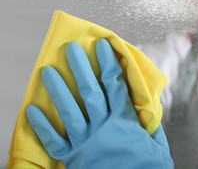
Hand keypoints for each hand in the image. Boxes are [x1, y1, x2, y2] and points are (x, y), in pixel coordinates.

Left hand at [26, 39, 172, 167]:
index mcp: (124, 121)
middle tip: (71, 50)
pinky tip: (31, 110)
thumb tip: (149, 107)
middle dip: (81, 68)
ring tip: (47, 71)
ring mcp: (85, 141)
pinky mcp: (72, 158)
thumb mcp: (158, 148)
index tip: (102, 46)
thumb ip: (153, 126)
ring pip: (69, 110)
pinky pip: (53, 140)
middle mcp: (103, 127)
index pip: (116, 85)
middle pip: (90, 92)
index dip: (109, 63)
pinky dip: (42, 126)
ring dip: (58, 90)